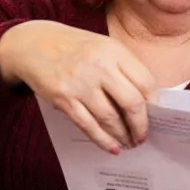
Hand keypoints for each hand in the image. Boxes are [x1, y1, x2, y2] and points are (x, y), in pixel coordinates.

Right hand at [0, 20, 155, 153]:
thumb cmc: (75, 48)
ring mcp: (79, 83)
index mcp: (114, 51)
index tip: (158, 115)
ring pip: (110, 118)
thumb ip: (124, 69)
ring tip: (129, 143)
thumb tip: (147, 102)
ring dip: (123, 135)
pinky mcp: (63, 98)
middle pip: (132, 102)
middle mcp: (98, 66)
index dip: (155, 103)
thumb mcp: (103, 47)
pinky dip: (103, 140)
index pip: (146, 81)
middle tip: (143, 136)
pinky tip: (112, 147)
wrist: (32, 42)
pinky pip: (88, 125)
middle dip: (141, 125)